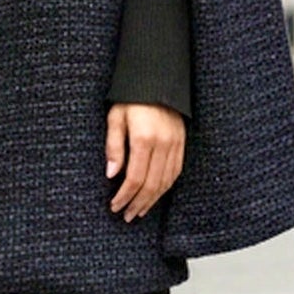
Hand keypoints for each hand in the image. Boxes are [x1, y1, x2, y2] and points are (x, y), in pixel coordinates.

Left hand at [105, 103, 185, 221]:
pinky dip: (165, 187)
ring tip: (139, 211)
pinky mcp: (182, 143)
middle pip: (152, 184)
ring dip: (152, 200)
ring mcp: (176, 144)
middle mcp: (163, 144)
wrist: (157, 78)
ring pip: (166, 181)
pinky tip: (156, 195)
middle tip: (126, 215)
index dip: (125, 196)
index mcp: (144, 138)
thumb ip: (114, 146)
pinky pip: (176, 172)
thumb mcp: (115, 117)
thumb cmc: (131, 97)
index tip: (115, 206)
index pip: (135, 178)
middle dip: (138, 203)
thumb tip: (112, 174)